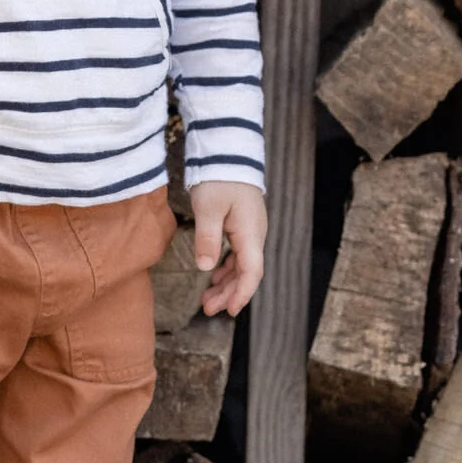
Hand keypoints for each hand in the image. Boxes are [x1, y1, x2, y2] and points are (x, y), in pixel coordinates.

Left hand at [188, 181, 267, 315]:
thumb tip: (206, 268)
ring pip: (242, 265)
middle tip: (209, 309)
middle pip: (247, 273)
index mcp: (250, 233)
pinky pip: (238, 254)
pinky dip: (227, 268)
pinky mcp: (243, 225)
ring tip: (207, 298)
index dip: (241, 294)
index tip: (229, 311)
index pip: (252, 272)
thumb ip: (207, 239)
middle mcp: (255, 234)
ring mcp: (250, 230)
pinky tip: (214, 275)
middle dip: (230, 294)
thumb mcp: (208, 208)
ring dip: (227, 283)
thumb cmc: (218, 178)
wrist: (227, 152)